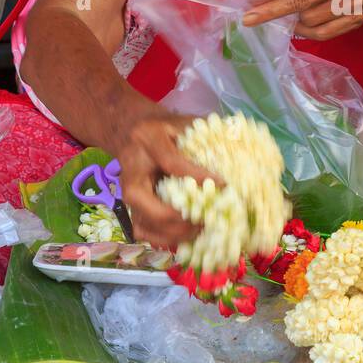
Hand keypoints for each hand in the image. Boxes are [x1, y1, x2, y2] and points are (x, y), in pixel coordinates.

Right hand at [105, 105, 216, 248]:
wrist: (132, 134)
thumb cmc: (164, 128)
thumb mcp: (181, 123)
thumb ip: (201, 135)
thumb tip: (233, 148)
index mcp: (147, 143)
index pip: (172, 162)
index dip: (197, 176)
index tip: (223, 184)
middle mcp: (131, 174)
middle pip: (151, 207)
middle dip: (182, 219)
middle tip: (209, 220)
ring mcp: (129, 197)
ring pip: (146, 226)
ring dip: (176, 234)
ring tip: (201, 230)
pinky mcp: (133, 209)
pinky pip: (146, 233)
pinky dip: (167, 239)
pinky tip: (189, 235)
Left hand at [242, 0, 362, 39]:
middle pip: (301, 0)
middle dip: (271, 11)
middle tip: (248, 19)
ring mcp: (354, 2)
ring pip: (310, 20)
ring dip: (292, 18)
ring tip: (287, 12)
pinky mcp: (358, 18)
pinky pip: (325, 33)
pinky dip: (307, 32)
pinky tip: (299, 24)